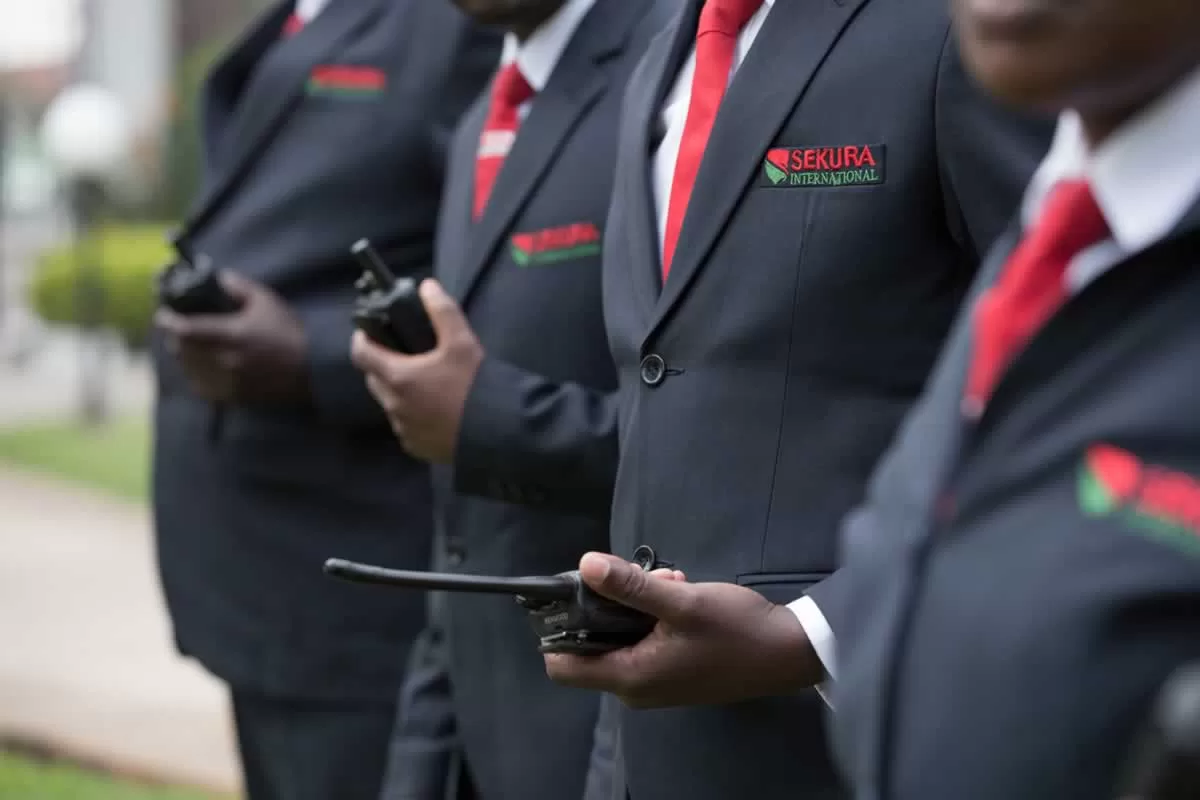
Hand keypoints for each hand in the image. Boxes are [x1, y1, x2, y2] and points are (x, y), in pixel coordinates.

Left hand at [155, 271, 309, 406]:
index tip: (163, 314)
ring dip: (184, 356)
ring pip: (189, 370)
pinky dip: (196, 375)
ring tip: (189, 346)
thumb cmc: (290, 334)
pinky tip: (203, 367)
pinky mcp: (233, 397)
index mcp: (231, 335)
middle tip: (178, 327)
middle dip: (176, 337)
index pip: (185, 330)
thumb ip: (239, 287)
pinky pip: (201, 388)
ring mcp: (227, 382)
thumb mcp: (267, 302)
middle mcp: (224, 361)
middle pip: (182, 350)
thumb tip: (219, 278)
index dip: (168, 321)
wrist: (312, 371)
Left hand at [350, 279, 483, 462]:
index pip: (361, 354)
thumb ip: (442, 311)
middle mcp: (393, 405)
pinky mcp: (415, 447)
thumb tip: (426, 286)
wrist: (496, 432)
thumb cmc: (474, 385)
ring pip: (390, 404)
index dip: (362, 339)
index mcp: (397, 377)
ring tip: (425, 383)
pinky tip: (435, 410)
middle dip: (382, 364)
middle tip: (405, 354)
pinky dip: (412, 415)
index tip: (371, 331)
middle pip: (373, 379)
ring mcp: (402, 429)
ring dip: (399, 391)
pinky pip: (404, 426)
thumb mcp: (462, 342)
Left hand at [544, 553, 823, 707]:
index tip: (577, 590)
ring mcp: (655, 682)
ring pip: (621, 636)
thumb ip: (631, 586)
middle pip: (592, 643)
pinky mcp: (672, 672)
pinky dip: (653, 616)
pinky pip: (644, 641)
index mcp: (631, 677)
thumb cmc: (737, 630)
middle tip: (641, 578)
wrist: (790, 653)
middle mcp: (635, 687)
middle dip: (609, 604)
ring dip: (636, 604)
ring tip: (669, 580)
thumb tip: (585, 564)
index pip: (562, 665)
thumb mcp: (682, 601)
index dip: (558, 626)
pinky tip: (679, 592)